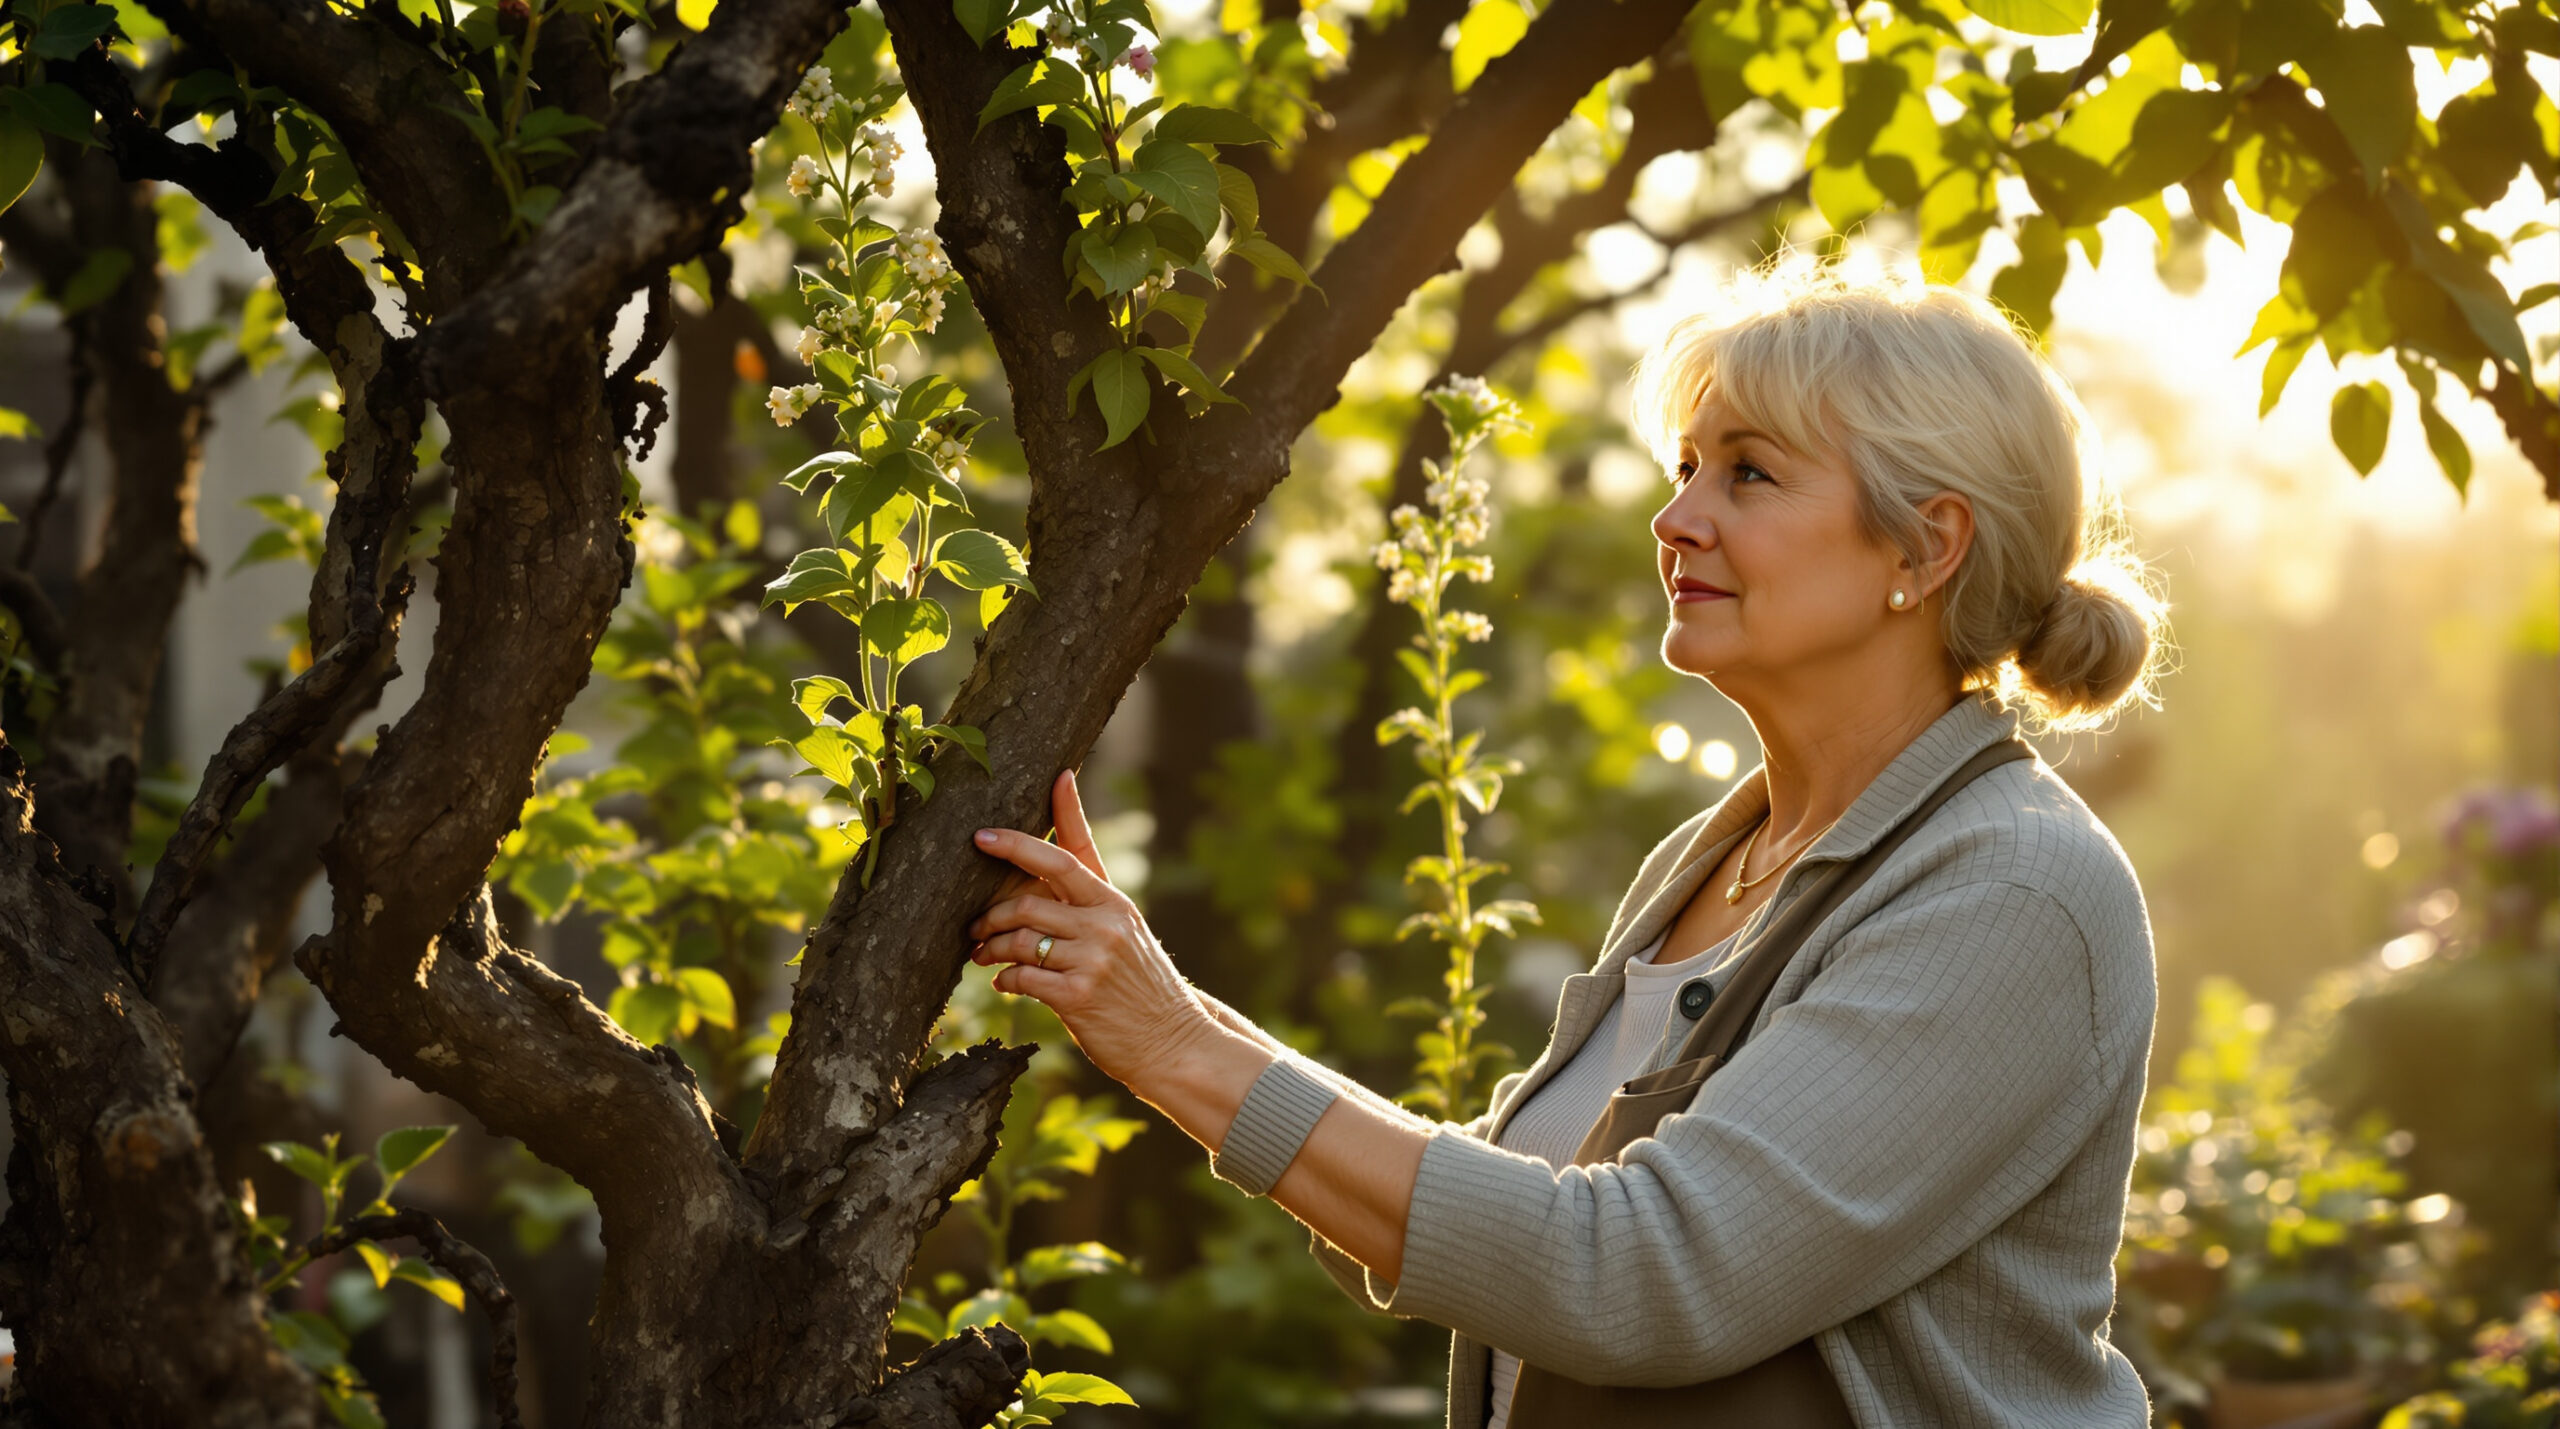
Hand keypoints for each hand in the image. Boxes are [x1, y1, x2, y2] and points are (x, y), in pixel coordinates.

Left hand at [968, 770, 1214, 1089]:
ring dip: (992, 948)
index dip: (1018, 842)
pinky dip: (1005, 979)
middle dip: (991, 914)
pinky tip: (1005, 983)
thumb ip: (1088, 889)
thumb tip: (1051, 837)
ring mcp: (1093, 960)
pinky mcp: (1077, 996)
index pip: (1062, 857)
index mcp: (1113, 902)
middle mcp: (1105, 925)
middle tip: (976, 927)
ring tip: (985, 956)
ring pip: (1019, 940)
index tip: (982, 834)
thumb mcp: (1124, 928)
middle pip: (1028, 901)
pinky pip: (1022, 977)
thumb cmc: (1139, 981)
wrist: (1172, 1041)